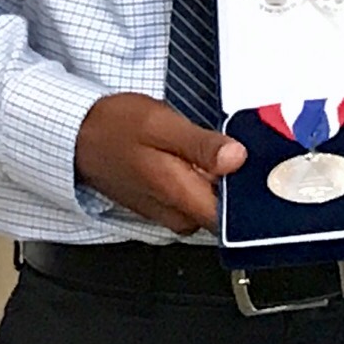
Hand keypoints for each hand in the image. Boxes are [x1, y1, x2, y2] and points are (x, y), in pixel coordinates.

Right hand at [74, 92, 242, 232]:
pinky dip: (206, 179)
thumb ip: (201, 146)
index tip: (267, 172)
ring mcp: (169, 211)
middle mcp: (176, 213)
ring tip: (222, 150)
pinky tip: (203, 157)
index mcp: (179, 196)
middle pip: (226, 211)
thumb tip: (237, 159)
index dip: (252, 196)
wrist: (76, 134)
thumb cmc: (114, 128)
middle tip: (244, 150)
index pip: (232, 219)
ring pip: (211, 203)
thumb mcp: (160, 124)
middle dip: (240, 183)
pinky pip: (197, 197)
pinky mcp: (165, 203)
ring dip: (222, 180)